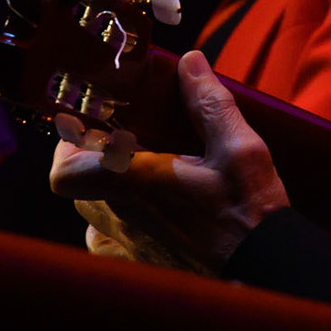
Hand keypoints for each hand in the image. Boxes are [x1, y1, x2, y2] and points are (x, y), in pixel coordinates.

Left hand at [49, 50, 287, 274]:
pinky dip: (119, 230)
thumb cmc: (249, 211)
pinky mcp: (145, 268)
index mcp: (137, 182)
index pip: (65, 172)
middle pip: (81, 185)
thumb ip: (209, 104)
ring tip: (142, 178)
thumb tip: (189, 63)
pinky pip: (111, 247)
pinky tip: (152, 215)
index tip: (88, 127)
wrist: (266, 268)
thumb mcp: (239, 147)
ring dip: (108, 194)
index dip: (66, 147)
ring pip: (95, 216)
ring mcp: (131, 248)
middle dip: (95, 160)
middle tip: (129, 141)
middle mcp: (123, 218)